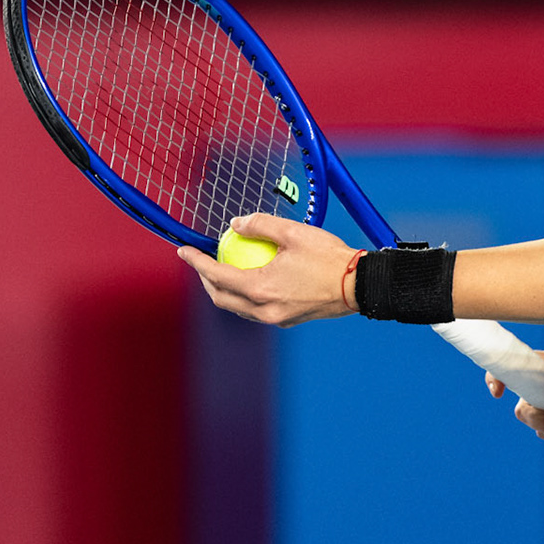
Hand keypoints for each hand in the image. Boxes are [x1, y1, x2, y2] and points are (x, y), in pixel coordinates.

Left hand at [177, 213, 359, 325]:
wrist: (359, 286)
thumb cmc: (328, 257)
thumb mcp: (292, 232)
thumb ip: (260, 224)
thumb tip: (235, 224)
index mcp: (261, 289)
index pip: (217, 275)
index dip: (196, 262)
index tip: (183, 250)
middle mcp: (264, 310)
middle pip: (222, 298)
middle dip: (205, 280)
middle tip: (201, 260)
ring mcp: (276, 318)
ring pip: (238, 308)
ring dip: (224, 290)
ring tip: (222, 268)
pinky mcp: (287, 319)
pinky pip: (256, 310)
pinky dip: (245, 295)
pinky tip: (251, 278)